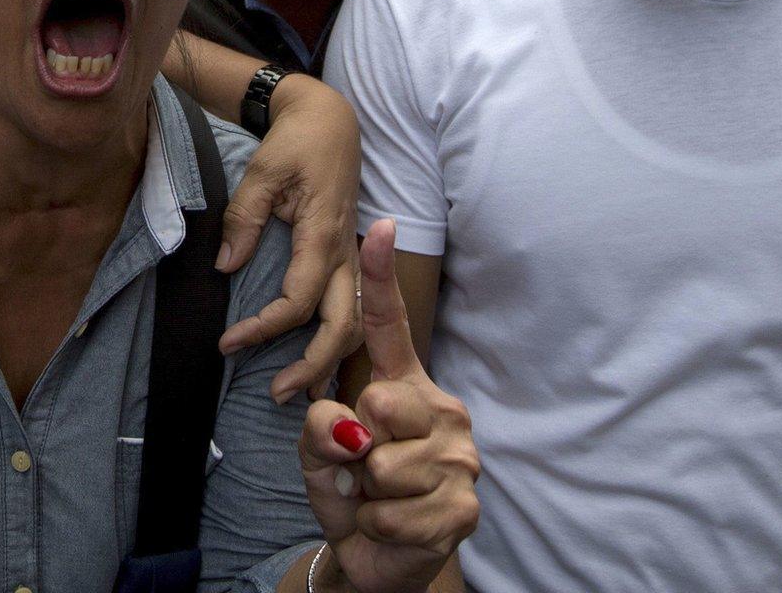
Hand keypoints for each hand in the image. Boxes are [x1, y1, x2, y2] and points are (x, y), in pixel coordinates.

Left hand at [218, 74, 361, 403]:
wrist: (329, 121)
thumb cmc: (296, 143)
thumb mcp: (261, 172)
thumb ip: (243, 219)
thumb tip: (227, 268)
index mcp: (323, 235)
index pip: (299, 300)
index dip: (264, 328)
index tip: (228, 343)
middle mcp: (345, 254)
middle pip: (342, 326)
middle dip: (313, 365)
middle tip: (275, 394)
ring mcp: (352, 259)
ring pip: (356, 324)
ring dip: (330, 360)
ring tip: (298, 391)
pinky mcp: (349, 260)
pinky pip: (352, 310)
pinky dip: (337, 342)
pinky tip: (316, 363)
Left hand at [298, 221, 478, 592]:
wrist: (376, 558)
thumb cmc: (350, 489)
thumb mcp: (318, 451)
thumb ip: (320, 426)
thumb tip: (354, 430)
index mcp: (405, 384)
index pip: (390, 326)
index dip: (380, 276)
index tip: (377, 225)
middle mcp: (440, 409)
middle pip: (381, 402)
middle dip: (356, 443)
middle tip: (363, 466)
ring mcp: (459, 458)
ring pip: (385, 463)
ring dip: (365, 493)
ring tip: (378, 498)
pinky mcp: (463, 506)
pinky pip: (394, 510)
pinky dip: (376, 524)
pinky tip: (391, 525)